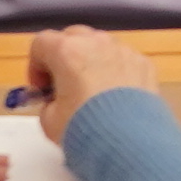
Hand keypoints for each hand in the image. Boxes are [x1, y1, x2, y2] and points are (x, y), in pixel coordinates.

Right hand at [26, 25, 162, 120]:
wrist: (128, 143)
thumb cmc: (85, 129)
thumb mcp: (49, 120)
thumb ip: (47, 103)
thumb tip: (55, 101)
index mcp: (67, 51)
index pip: (41, 42)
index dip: (36, 66)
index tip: (42, 88)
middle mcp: (96, 43)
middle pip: (72, 37)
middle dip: (64, 58)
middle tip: (63, 86)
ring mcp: (123, 50)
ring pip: (100, 46)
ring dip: (91, 62)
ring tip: (91, 93)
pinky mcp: (144, 63)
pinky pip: (123, 59)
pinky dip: (115, 71)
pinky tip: (115, 98)